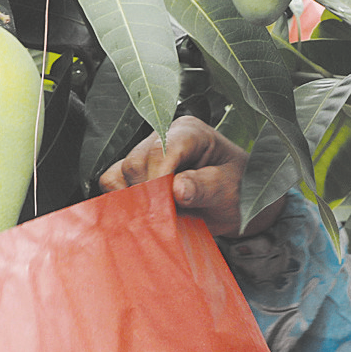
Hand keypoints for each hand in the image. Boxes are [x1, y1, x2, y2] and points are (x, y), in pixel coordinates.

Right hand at [98, 115, 282, 237]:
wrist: (237, 203)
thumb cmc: (239, 190)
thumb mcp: (231, 190)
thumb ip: (205, 187)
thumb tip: (177, 189)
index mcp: (190, 132)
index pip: (162, 149)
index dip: (157, 179)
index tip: (165, 208)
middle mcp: (164, 136)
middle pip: (136, 162)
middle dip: (148, 195)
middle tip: (168, 219)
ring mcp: (146, 152)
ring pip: (120, 173)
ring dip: (136, 201)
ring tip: (163, 216)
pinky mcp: (135, 171)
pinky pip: (112, 182)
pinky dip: (122, 201)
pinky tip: (145, 213)